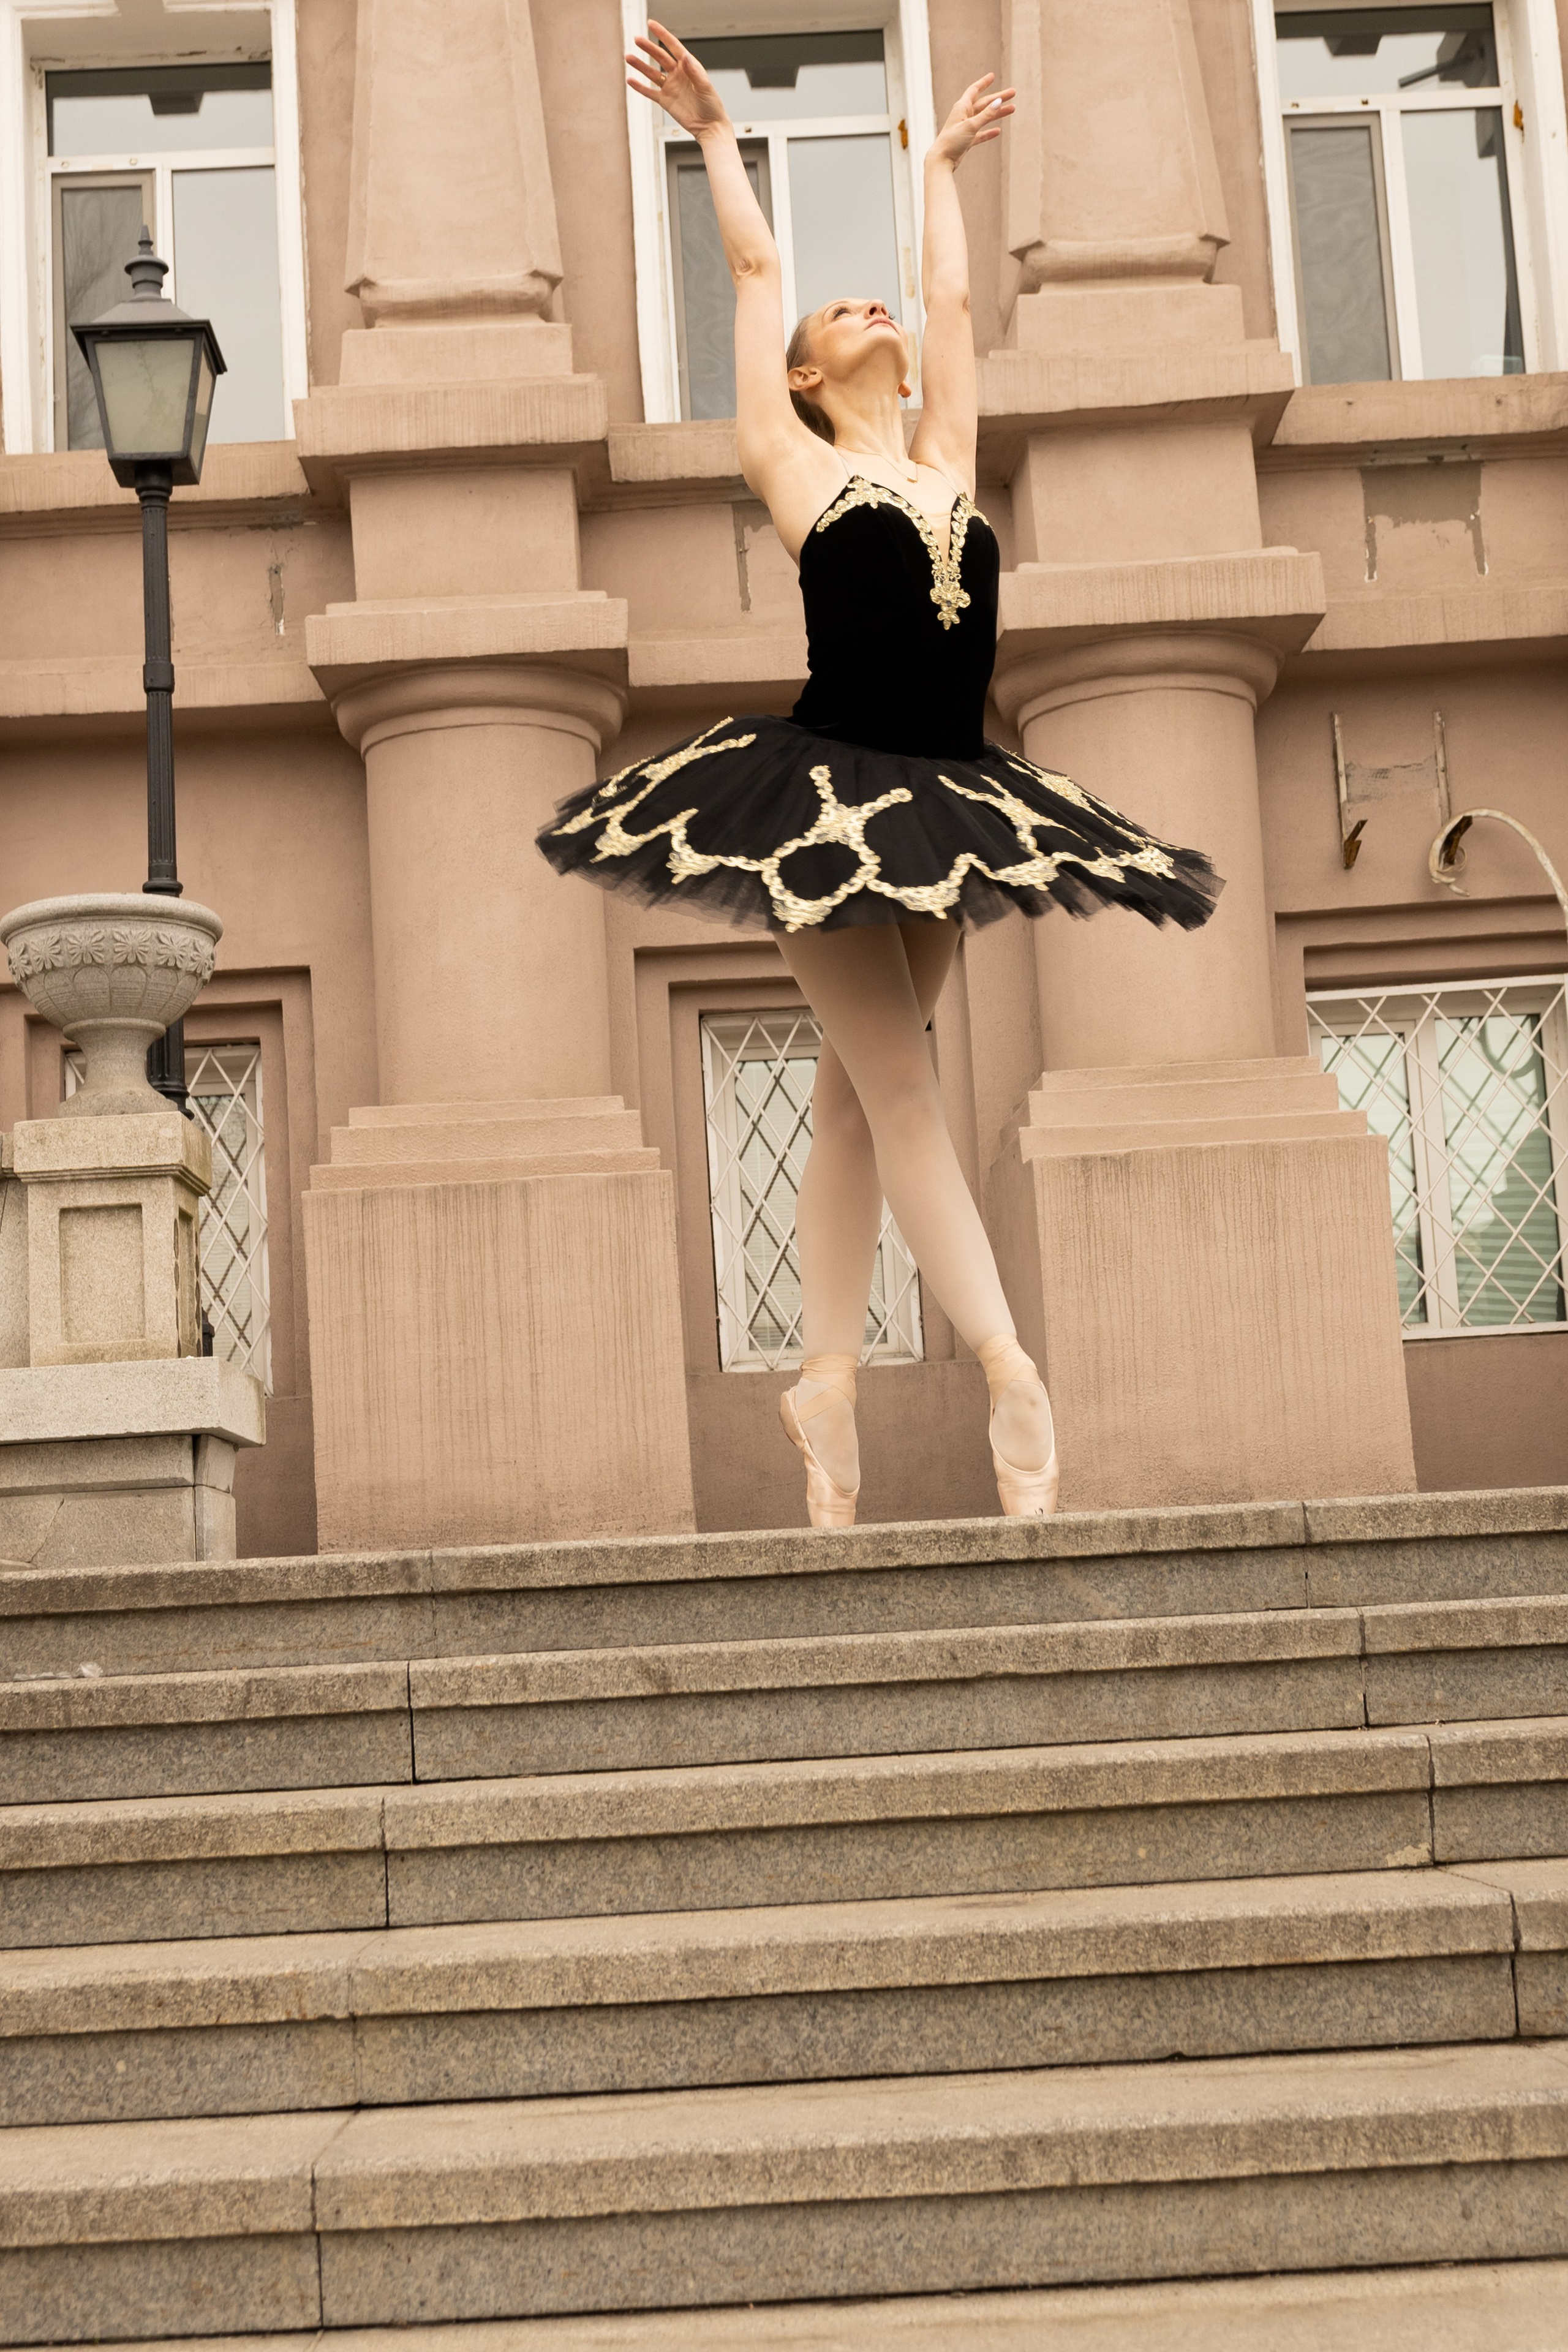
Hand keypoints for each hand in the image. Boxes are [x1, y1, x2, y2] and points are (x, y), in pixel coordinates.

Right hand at [626, 20, 728, 136]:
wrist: (709, 126)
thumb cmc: (712, 105)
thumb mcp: (705, 86)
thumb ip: (694, 71)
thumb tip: (684, 56)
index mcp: (689, 66)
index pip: (673, 47)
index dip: (662, 35)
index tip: (651, 24)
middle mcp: (678, 74)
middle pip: (660, 57)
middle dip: (648, 48)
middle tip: (637, 39)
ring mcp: (670, 87)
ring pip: (652, 73)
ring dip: (640, 65)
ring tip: (629, 57)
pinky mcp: (665, 101)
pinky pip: (649, 92)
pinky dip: (640, 86)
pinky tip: (630, 80)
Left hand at [928, 73, 1015, 165]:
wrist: (941, 161)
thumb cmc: (952, 141)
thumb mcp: (971, 126)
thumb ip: (985, 115)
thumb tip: (998, 101)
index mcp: (961, 107)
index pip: (974, 90)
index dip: (984, 82)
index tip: (992, 76)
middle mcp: (963, 115)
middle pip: (984, 103)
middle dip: (998, 98)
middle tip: (1013, 93)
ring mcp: (965, 128)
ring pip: (985, 117)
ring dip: (997, 113)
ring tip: (1012, 109)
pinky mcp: (966, 141)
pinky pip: (980, 133)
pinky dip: (988, 132)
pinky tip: (997, 131)